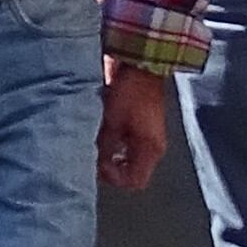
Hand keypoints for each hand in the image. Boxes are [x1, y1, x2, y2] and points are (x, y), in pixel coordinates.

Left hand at [95, 60, 170, 190]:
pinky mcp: (143, 125)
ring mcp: (149, 136)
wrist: (141, 65)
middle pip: (132, 171)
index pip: (134, 181)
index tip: (97, 165)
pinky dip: (116, 142)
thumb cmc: (130, 92)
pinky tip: (102, 131)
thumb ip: (105, 146)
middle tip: (93, 155)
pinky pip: (128, 143)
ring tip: (96, 142)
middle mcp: (153, 147)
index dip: (113, 178)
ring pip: (128, 157)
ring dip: (112, 154)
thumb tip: (97, 163)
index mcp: (150, 150)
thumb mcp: (112, 121)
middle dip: (111, 167)